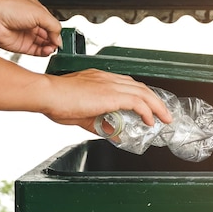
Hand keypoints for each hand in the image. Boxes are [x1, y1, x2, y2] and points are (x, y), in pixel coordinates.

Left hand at [0, 0, 61, 55]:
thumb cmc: (9, 9)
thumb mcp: (40, 13)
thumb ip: (54, 26)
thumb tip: (59, 38)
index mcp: (36, 12)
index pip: (52, 23)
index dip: (58, 31)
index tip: (61, 36)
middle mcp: (31, 23)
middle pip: (49, 35)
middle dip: (55, 40)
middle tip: (58, 43)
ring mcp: (27, 35)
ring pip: (44, 45)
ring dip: (51, 47)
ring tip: (52, 47)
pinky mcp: (23, 46)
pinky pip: (37, 52)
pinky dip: (44, 53)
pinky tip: (47, 51)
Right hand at [42, 69, 172, 132]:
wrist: (48, 94)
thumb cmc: (57, 101)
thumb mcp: (84, 116)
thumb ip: (101, 124)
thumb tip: (114, 133)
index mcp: (100, 79)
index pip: (128, 85)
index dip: (142, 95)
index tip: (149, 106)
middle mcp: (108, 78)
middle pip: (140, 87)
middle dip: (154, 101)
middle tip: (163, 113)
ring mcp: (111, 84)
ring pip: (143, 93)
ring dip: (157, 106)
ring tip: (164, 118)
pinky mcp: (112, 94)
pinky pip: (137, 102)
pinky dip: (147, 111)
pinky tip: (150, 120)